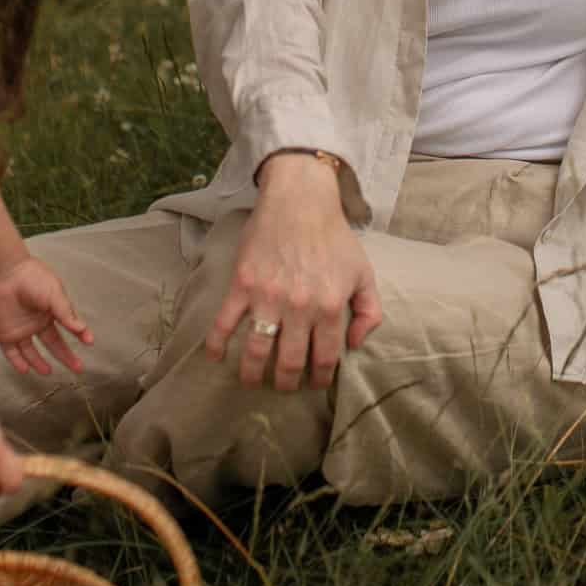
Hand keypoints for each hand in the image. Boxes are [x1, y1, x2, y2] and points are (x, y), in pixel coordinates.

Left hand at [0, 256, 92, 375]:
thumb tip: (81, 329)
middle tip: (78, 368)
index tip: (89, 341)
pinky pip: (11, 353)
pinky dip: (17, 362)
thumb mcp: (54, 294)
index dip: (80, 334)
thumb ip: (66, 313)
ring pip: (31, 351)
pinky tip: (25, 369)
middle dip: (66, 356)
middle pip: (53, 343)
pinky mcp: (5, 334)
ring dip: (39, 363)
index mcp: (51, 310)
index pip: (68, 327)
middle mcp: (37, 322)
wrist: (5, 273)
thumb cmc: (32, 278)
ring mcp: (21, 329)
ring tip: (48, 372)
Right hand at [206, 154, 382, 392]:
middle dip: (285, 382)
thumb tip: (355, 345)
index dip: (318, 379)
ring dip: (251, 374)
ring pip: (256, 351)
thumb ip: (370, 311)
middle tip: (281, 385)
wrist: (300, 200)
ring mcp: (268, 297)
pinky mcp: (242, 285)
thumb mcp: (364, 272)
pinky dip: (215, 344)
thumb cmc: (334, 237)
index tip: (312, 383)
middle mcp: (299, 308)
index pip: (323, 359)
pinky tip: (215, 357)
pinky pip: (224, 323)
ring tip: (251, 381)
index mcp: (331, 307)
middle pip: (288, 363)